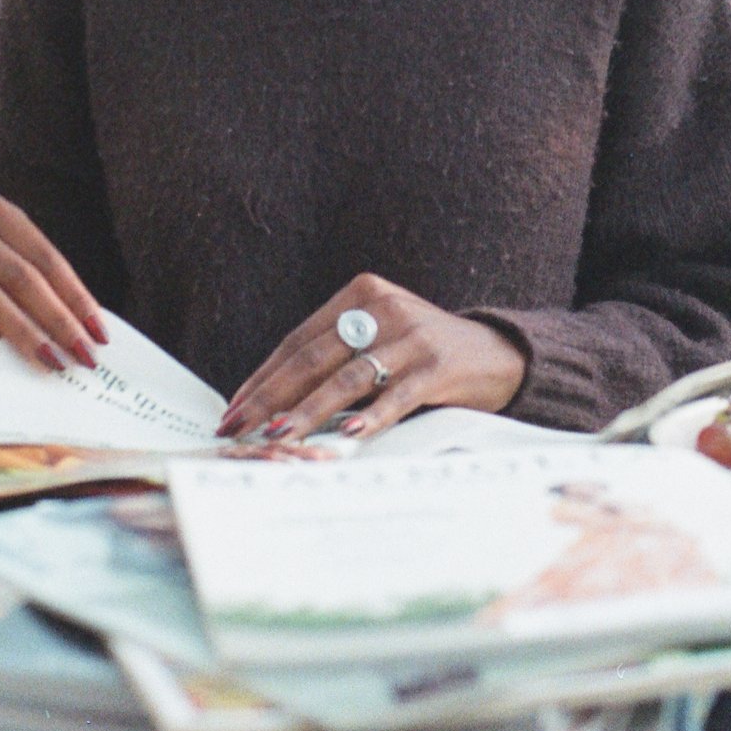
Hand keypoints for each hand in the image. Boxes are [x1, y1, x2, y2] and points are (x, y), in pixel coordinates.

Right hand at [0, 194, 105, 372]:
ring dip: (22, 331)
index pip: (45, 258)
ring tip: (49, 360)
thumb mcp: (27, 278)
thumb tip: (91, 333)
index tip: (100, 334)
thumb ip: (52, 294)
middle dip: (55, 319)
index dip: (76, 297)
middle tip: (81, 354)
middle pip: (19, 275)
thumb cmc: (1, 282)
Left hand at [219, 273, 527, 442]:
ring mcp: (413, 335)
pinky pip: (396, 395)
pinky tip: (348, 433)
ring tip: (278, 437)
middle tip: (239, 429)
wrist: (497, 353)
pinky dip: (370, 416)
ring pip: (347, 378)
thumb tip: (271, 404)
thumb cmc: (424, 353)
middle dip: (271, 398)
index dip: (263, 376)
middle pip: (314, 357)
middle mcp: (384, 307)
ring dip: (308, 412)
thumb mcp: (380, 338)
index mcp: (362, 293)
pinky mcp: (437, 365)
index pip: (299, 339)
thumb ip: (337, 356)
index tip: (234, 409)